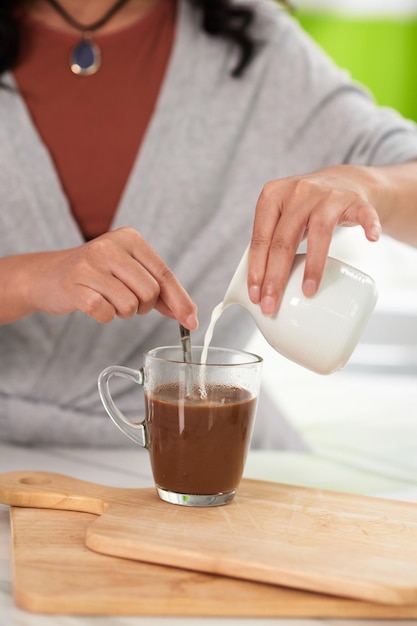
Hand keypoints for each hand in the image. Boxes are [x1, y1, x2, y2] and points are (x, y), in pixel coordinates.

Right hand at [3, 227, 197, 327]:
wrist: (47, 275)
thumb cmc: (95, 274)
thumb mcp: (128, 271)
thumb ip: (159, 289)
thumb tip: (188, 314)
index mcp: (130, 238)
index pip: (164, 274)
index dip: (180, 301)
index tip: (191, 321)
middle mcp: (110, 246)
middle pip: (150, 292)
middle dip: (144, 307)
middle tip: (129, 302)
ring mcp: (90, 264)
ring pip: (130, 305)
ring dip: (124, 312)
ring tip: (109, 300)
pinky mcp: (75, 285)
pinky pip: (106, 314)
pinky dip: (105, 317)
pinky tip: (94, 304)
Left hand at [248, 165, 381, 314]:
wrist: (342, 181)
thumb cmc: (305, 208)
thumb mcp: (281, 216)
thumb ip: (269, 241)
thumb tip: (257, 287)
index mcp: (272, 196)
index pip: (261, 238)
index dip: (257, 269)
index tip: (255, 296)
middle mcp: (298, 192)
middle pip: (284, 240)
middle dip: (276, 278)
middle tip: (272, 305)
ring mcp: (327, 195)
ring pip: (319, 232)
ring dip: (313, 265)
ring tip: (308, 291)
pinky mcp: (354, 199)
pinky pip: (363, 213)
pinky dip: (369, 225)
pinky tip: (371, 239)